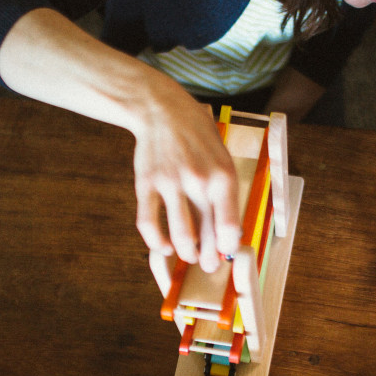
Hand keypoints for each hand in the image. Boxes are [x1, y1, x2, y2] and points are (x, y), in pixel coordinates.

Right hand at [132, 91, 241, 272]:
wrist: (163, 110)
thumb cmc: (198, 138)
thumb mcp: (222, 159)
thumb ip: (224, 193)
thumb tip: (226, 232)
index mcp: (223, 176)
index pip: (229, 226)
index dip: (227, 247)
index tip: (225, 253)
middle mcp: (198, 181)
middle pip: (206, 235)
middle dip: (208, 258)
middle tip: (207, 265)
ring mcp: (170, 183)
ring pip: (180, 235)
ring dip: (186, 253)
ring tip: (188, 256)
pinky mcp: (146, 184)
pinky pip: (149, 224)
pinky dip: (156, 242)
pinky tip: (163, 247)